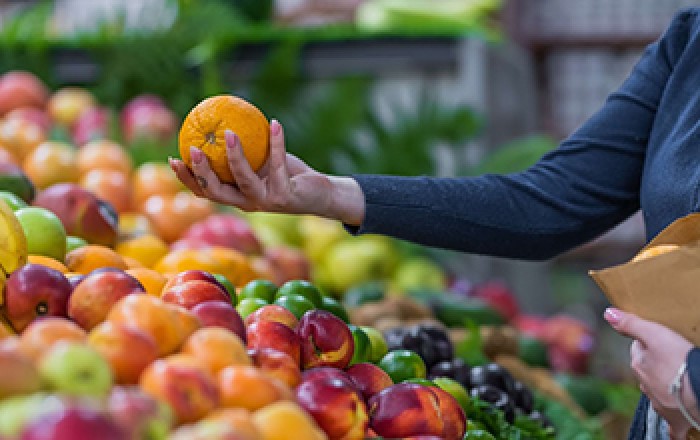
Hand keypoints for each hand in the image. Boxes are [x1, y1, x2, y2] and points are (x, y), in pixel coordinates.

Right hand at [169, 119, 364, 224]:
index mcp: (236, 195)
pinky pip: (278, 165)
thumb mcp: (261, 158)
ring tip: (230, 133)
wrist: (318, 193)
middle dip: (201, 173)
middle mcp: (247, 202)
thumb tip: (221, 118)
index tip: (172, 158)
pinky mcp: (284, 197)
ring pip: (244, 180)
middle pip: (216, 192)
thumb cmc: (286, 173)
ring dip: (235, 156)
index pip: (204, 191)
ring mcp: (265, 202)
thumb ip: (243, 147)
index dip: (186, 179)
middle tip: (193, 149)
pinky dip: (277, 142)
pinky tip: (275, 123)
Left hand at [605, 308, 696, 438]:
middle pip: (647, 372)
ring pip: (657, 394)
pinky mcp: (676, 419)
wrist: (699, 391)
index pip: (638, 350)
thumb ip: (631, 324)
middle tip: (671, 360)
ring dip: (664, 390)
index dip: (647, 343)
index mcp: (639, 365)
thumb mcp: (655, 334)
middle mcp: (645, 386)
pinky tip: (674, 430)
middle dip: (654, 366)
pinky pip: (673, 427)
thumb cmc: (679, 362)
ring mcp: (660, 404)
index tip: (656, 340)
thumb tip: (607, 313)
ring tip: (676, 384)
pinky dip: (673, 428)